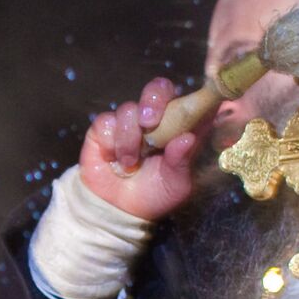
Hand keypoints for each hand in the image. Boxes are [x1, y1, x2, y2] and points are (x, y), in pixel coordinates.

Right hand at [78, 77, 201, 220]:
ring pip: (129, 108)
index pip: (190, 101)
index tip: (192, 105)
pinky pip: (106, 121)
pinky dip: (111, 141)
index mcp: (179, 128)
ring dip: (129, 137)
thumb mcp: (175, 184)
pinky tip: (112, 158)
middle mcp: (157, 119)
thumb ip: (180, 161)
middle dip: (154, 100)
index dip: (193, 97)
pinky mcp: (105, 127)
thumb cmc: (154, 195)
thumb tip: (187, 138)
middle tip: (149, 122)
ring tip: (130, 163)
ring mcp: (130, 121)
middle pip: (158, 88)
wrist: (117, 209)